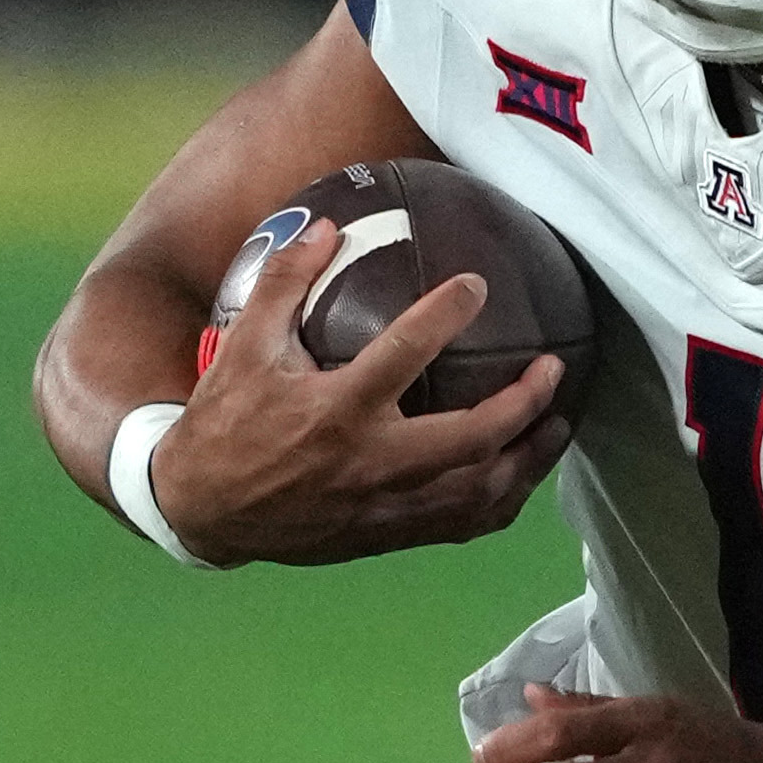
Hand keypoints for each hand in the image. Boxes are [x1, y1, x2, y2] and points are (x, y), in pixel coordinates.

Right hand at [150, 214, 570, 564]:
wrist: (204, 510)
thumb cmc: (226, 423)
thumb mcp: (243, 347)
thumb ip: (283, 284)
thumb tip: (325, 227)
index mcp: (337, 410)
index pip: (406, 354)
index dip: (446, 314)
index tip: (476, 285)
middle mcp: (371, 463)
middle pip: (472, 439)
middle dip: (523, 404)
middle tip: (552, 368)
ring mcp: (387, 506)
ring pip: (480, 491)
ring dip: (529, 458)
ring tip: (558, 423)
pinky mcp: (391, 535)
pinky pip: (464, 525)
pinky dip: (501, 500)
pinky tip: (519, 474)